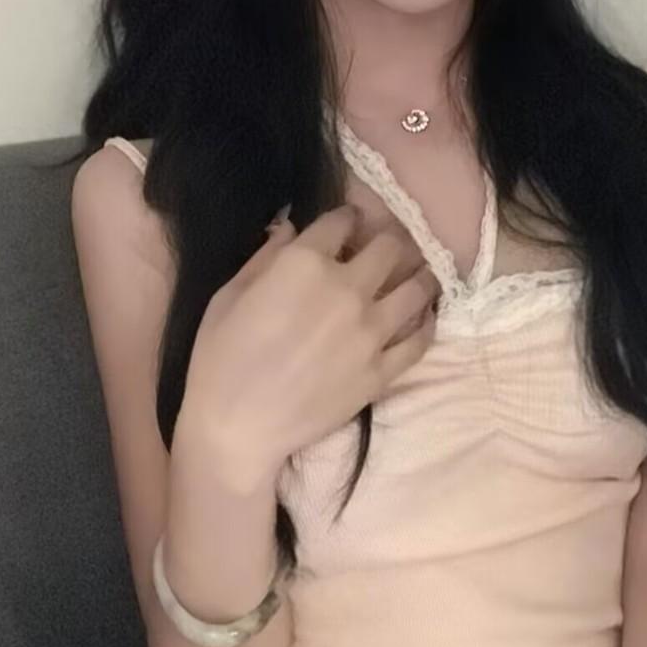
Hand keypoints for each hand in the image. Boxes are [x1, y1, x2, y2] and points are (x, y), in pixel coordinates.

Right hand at [182, 203, 439, 490]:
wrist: (237, 428)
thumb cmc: (220, 359)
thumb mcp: (229, 295)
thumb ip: (266, 256)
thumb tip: (291, 227)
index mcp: (304, 264)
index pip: (343, 221)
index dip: (347, 217)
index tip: (348, 223)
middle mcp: (347, 289)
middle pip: (392, 247)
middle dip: (389, 240)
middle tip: (387, 247)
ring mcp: (371, 332)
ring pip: (419, 288)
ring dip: (420, 275)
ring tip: (418, 275)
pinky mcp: (382, 370)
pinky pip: (421, 339)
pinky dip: (426, 323)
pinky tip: (423, 316)